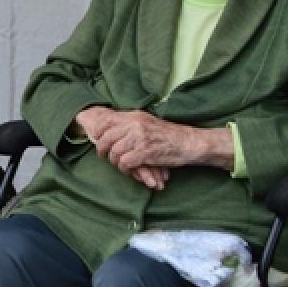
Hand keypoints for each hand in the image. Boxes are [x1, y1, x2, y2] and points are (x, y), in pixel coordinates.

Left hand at [82, 108, 231, 177]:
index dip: (98, 132)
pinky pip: (125, 162)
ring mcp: (139, 138)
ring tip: (120, 164)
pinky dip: (124, 169)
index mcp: (133, 116)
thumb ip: (129, 123)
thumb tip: (109, 128)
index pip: (106, 120)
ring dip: (115, 161)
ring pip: (114, 152)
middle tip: (103, 156)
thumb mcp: (146, 122)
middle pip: (106, 137)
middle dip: (102, 149)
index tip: (98, 140)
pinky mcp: (145, 153)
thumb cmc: (168, 135)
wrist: (189, 142)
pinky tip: (129, 170)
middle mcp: (134, 124)